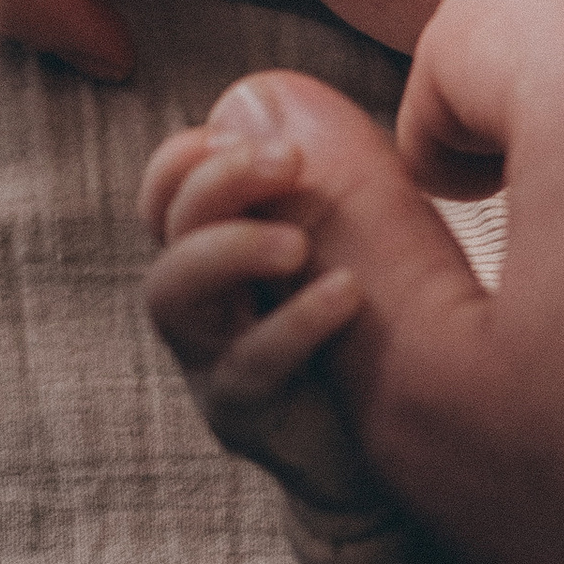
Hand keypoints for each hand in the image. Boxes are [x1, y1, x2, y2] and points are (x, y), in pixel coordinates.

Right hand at [140, 115, 376, 518]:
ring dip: (228, 247)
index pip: (167, 188)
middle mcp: (205, 306)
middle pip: (164, 227)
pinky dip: (294, 322)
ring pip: (171, 293)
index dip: (195, 156)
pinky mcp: (248, 420)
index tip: (269, 145)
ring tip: (297, 242)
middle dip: (216, 181)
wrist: (400, 468)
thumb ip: (328, 170)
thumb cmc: (378, 340)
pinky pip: (246, 367)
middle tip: (287, 164)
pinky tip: (347, 296)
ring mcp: (215, 363)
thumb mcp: (361, 238)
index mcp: (225, 253)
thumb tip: (266, 94)